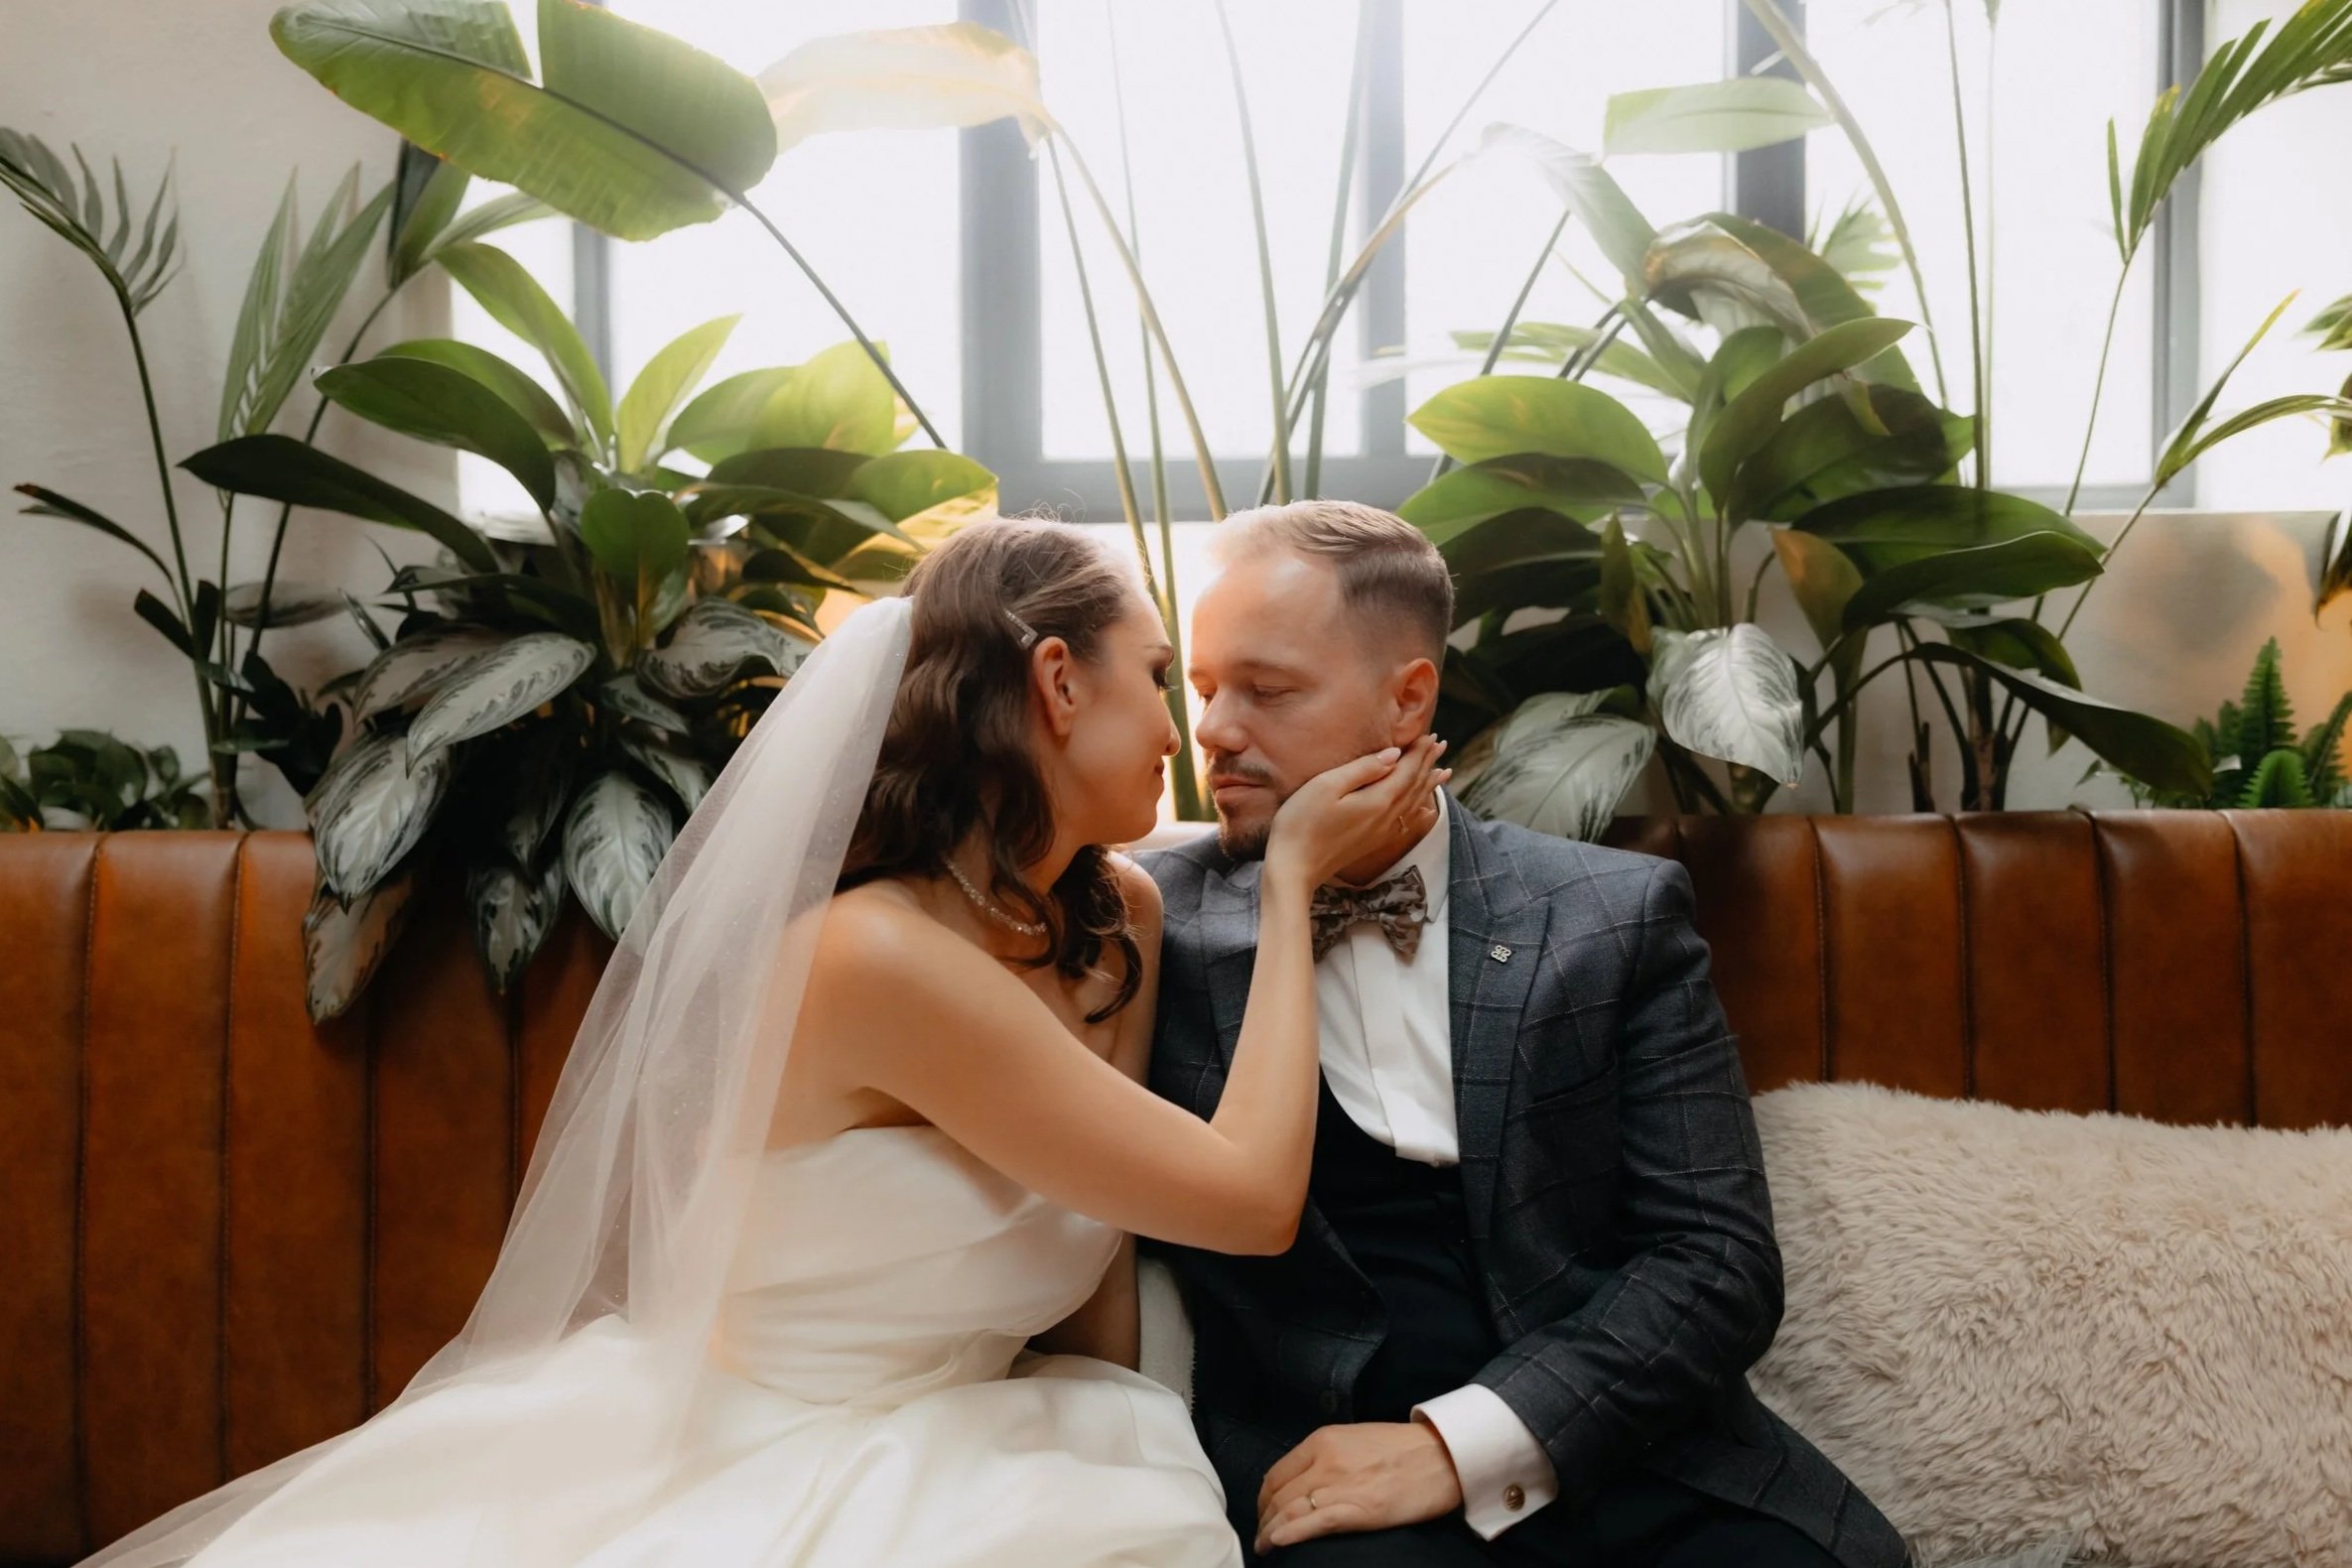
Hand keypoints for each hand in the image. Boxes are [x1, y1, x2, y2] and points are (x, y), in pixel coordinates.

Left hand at [1253, 1420, 1464, 1553]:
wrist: (1442, 1455)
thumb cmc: (1402, 1448)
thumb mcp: (1354, 1439)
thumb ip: (1325, 1455)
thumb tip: (1302, 1479)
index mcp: (1323, 1440)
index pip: (1277, 1472)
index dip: (1264, 1497)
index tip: (1264, 1510)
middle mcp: (1325, 1460)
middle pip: (1278, 1494)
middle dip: (1264, 1517)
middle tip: (1262, 1533)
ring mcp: (1340, 1485)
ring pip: (1289, 1511)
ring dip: (1270, 1532)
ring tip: (1264, 1546)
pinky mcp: (1358, 1509)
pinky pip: (1313, 1523)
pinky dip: (1290, 1534)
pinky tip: (1277, 1543)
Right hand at [1264, 734, 1449, 893]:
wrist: (1294, 867)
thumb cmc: (1302, 822)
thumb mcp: (1326, 786)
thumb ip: (1362, 769)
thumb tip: (1393, 755)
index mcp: (1378, 800)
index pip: (1407, 770)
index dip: (1419, 752)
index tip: (1430, 735)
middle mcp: (1386, 817)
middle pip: (1414, 785)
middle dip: (1428, 764)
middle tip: (1441, 745)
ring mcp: (1381, 832)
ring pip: (1414, 803)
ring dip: (1429, 784)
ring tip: (1444, 771)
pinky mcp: (1372, 842)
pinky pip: (1406, 822)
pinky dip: (1419, 811)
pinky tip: (1425, 810)